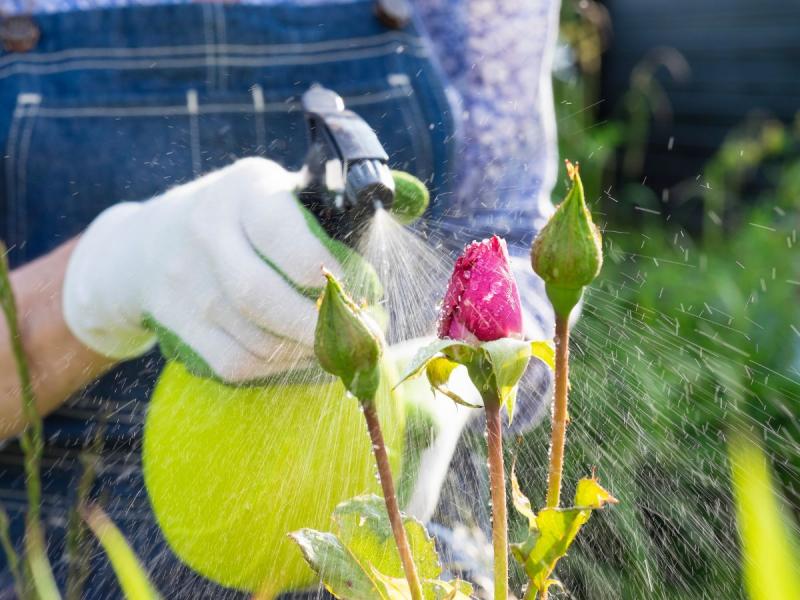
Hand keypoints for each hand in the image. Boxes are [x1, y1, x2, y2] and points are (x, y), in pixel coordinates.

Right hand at [63, 157, 377, 383]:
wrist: (145, 244)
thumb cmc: (240, 216)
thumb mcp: (278, 191)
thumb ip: (336, 201)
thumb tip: (414, 200)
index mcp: (245, 192)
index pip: (291, 242)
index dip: (336, 278)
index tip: (366, 294)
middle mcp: (206, 232)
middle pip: (264, 298)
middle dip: (322, 328)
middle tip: (361, 338)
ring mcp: (184, 283)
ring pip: (253, 338)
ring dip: (305, 353)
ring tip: (337, 348)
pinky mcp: (176, 324)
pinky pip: (235, 362)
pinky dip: (276, 368)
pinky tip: (299, 356)